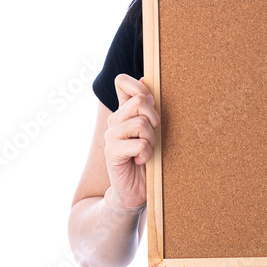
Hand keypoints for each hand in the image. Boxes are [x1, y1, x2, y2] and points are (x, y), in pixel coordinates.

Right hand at [103, 74, 158, 212]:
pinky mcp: (112, 152)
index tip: (151, 101)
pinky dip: (147, 154)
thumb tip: (146, 77)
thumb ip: (147, 106)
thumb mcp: (152, 129)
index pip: (122, 81)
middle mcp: (115, 119)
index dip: (139, 85)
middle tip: (152, 135)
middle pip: (140, 100)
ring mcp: (111, 135)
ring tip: (147, 150)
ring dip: (152, 139)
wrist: (135, 190)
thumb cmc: (147, 157)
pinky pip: (139, 144)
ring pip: (141, 123)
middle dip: (155, 118)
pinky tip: (141, 160)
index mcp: (124, 111)